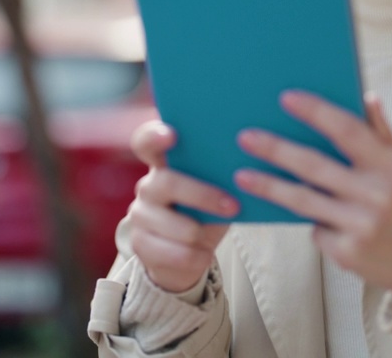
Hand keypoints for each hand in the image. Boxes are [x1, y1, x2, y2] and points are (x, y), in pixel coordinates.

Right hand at [126, 120, 238, 292]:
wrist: (188, 255)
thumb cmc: (207, 212)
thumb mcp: (215, 190)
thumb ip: (220, 173)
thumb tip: (250, 158)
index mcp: (163, 164)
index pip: (147, 141)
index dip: (155, 135)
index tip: (172, 134)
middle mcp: (148, 186)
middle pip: (167, 183)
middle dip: (203, 195)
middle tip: (232, 206)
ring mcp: (140, 215)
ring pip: (173, 223)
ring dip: (201, 232)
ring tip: (215, 236)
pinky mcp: (140, 244)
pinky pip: (172, 252)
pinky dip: (195, 256)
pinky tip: (204, 255)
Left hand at [234, 91, 391, 296]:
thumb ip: (383, 133)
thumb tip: (366, 96)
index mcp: (390, 167)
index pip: (347, 130)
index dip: (316, 112)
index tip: (286, 99)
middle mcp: (376, 195)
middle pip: (314, 166)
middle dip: (276, 150)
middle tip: (246, 137)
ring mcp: (361, 226)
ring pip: (303, 201)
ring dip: (269, 186)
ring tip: (241, 175)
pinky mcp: (347, 252)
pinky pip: (314, 229)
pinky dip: (309, 220)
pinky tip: (302, 215)